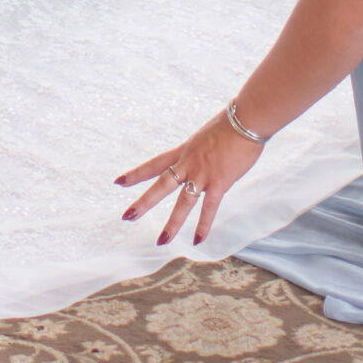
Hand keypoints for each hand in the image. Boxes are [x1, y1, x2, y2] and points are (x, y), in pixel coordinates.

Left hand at [117, 112, 262, 246]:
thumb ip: (201, 153)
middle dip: (143, 202)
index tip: (118, 182)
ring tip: (161, 241)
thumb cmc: (230, 127)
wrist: (244, 121)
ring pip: (183, 202)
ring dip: (172, 224)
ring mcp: (203, 174)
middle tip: (126, 216)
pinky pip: (209, 208)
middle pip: (160, 185)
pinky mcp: (220, 182)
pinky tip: (198, 241)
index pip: (154, 164)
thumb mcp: (205, 138)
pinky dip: (203, 225)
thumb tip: (205, 162)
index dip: (136, 174)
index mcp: (183, 151)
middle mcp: (188, 163)